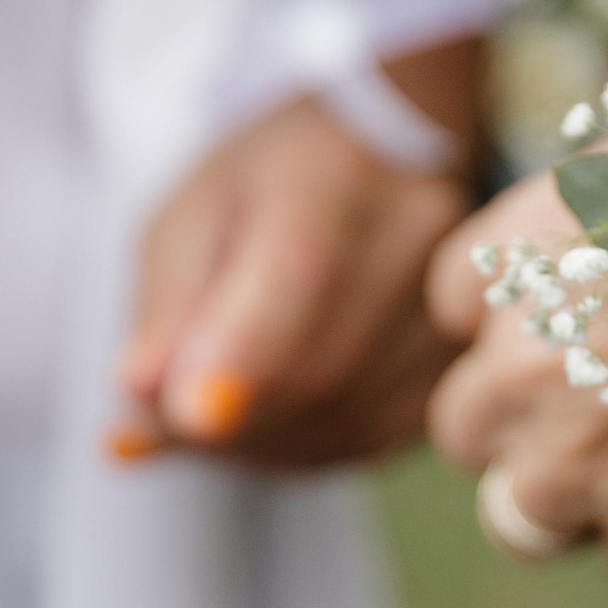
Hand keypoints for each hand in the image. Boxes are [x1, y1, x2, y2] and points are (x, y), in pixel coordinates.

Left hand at [114, 97, 467, 470]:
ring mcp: (451, 305)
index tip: (185, 416)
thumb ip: (167, 304)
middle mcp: (413, 238)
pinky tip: (271, 422)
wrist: (383, 161)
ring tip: (215, 411)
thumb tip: (147, 393)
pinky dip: (304, 446)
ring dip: (260, 441)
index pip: (298, 273)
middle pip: (319, 369)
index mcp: (331, 178)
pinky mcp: (460, 364)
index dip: (240, 355)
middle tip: (162, 422)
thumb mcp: (192, 216)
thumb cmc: (266, 187)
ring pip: (344, 420)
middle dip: (228, 419)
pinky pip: (371, 439)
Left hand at [424, 168, 607, 585]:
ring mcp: (580, 462)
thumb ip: (537, 234)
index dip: (514, 316)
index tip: (579, 309)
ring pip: (522, 516)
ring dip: (579, 492)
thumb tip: (475, 312)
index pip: (456, 311)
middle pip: (469, 429)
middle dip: (527, 418)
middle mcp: (522, 372)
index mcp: (514, 272)